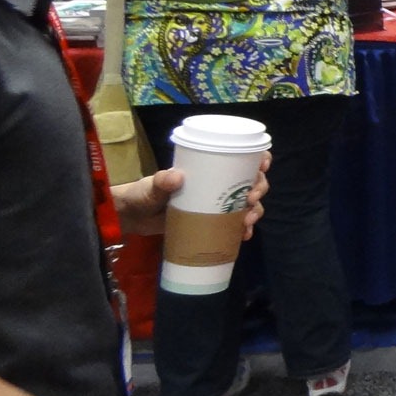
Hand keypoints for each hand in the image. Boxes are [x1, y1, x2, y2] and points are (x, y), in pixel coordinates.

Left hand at [113, 158, 269, 239]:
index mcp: (209, 169)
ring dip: (255, 211)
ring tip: (247, 223)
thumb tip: (177, 177)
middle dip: (259, 189)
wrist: (133, 218)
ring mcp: (217, 204)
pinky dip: (243, 230)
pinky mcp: (213, 222)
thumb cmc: (143, 194)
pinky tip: (243, 236)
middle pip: (252, 181)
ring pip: (249, 204)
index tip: (262, 166)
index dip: (258, 159)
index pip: (241, 158)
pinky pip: (236, 224)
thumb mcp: (151, 186)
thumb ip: (162, 181)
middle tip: (251, 199)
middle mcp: (218, 185)